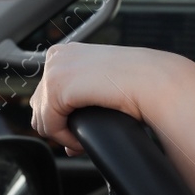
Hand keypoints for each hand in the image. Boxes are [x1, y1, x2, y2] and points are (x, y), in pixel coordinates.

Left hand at [29, 42, 193, 154]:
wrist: (155, 81)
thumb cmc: (141, 84)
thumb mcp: (103, 89)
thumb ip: (81, 103)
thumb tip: (67, 139)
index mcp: (67, 53)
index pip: (46, 94)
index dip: (60, 119)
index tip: (79, 132)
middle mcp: (57, 57)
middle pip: (39, 106)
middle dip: (59, 128)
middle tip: (81, 140)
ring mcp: (55, 69)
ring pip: (41, 118)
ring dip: (62, 135)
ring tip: (82, 141)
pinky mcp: (57, 86)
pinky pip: (49, 125)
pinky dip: (64, 138)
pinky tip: (81, 140)